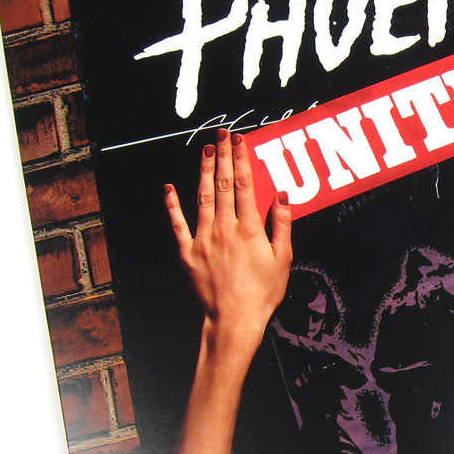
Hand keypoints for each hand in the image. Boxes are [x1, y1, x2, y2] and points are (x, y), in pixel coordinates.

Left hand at [164, 129, 292, 341]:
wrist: (234, 319)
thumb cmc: (263, 293)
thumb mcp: (283, 259)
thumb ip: (282, 225)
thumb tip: (282, 196)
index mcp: (250, 229)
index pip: (244, 184)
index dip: (241, 159)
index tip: (240, 140)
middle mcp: (225, 229)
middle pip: (222, 184)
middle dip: (222, 156)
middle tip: (222, 134)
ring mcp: (203, 239)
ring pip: (202, 197)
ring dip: (202, 170)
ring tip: (205, 149)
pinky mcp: (187, 252)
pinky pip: (178, 224)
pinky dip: (173, 205)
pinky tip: (170, 188)